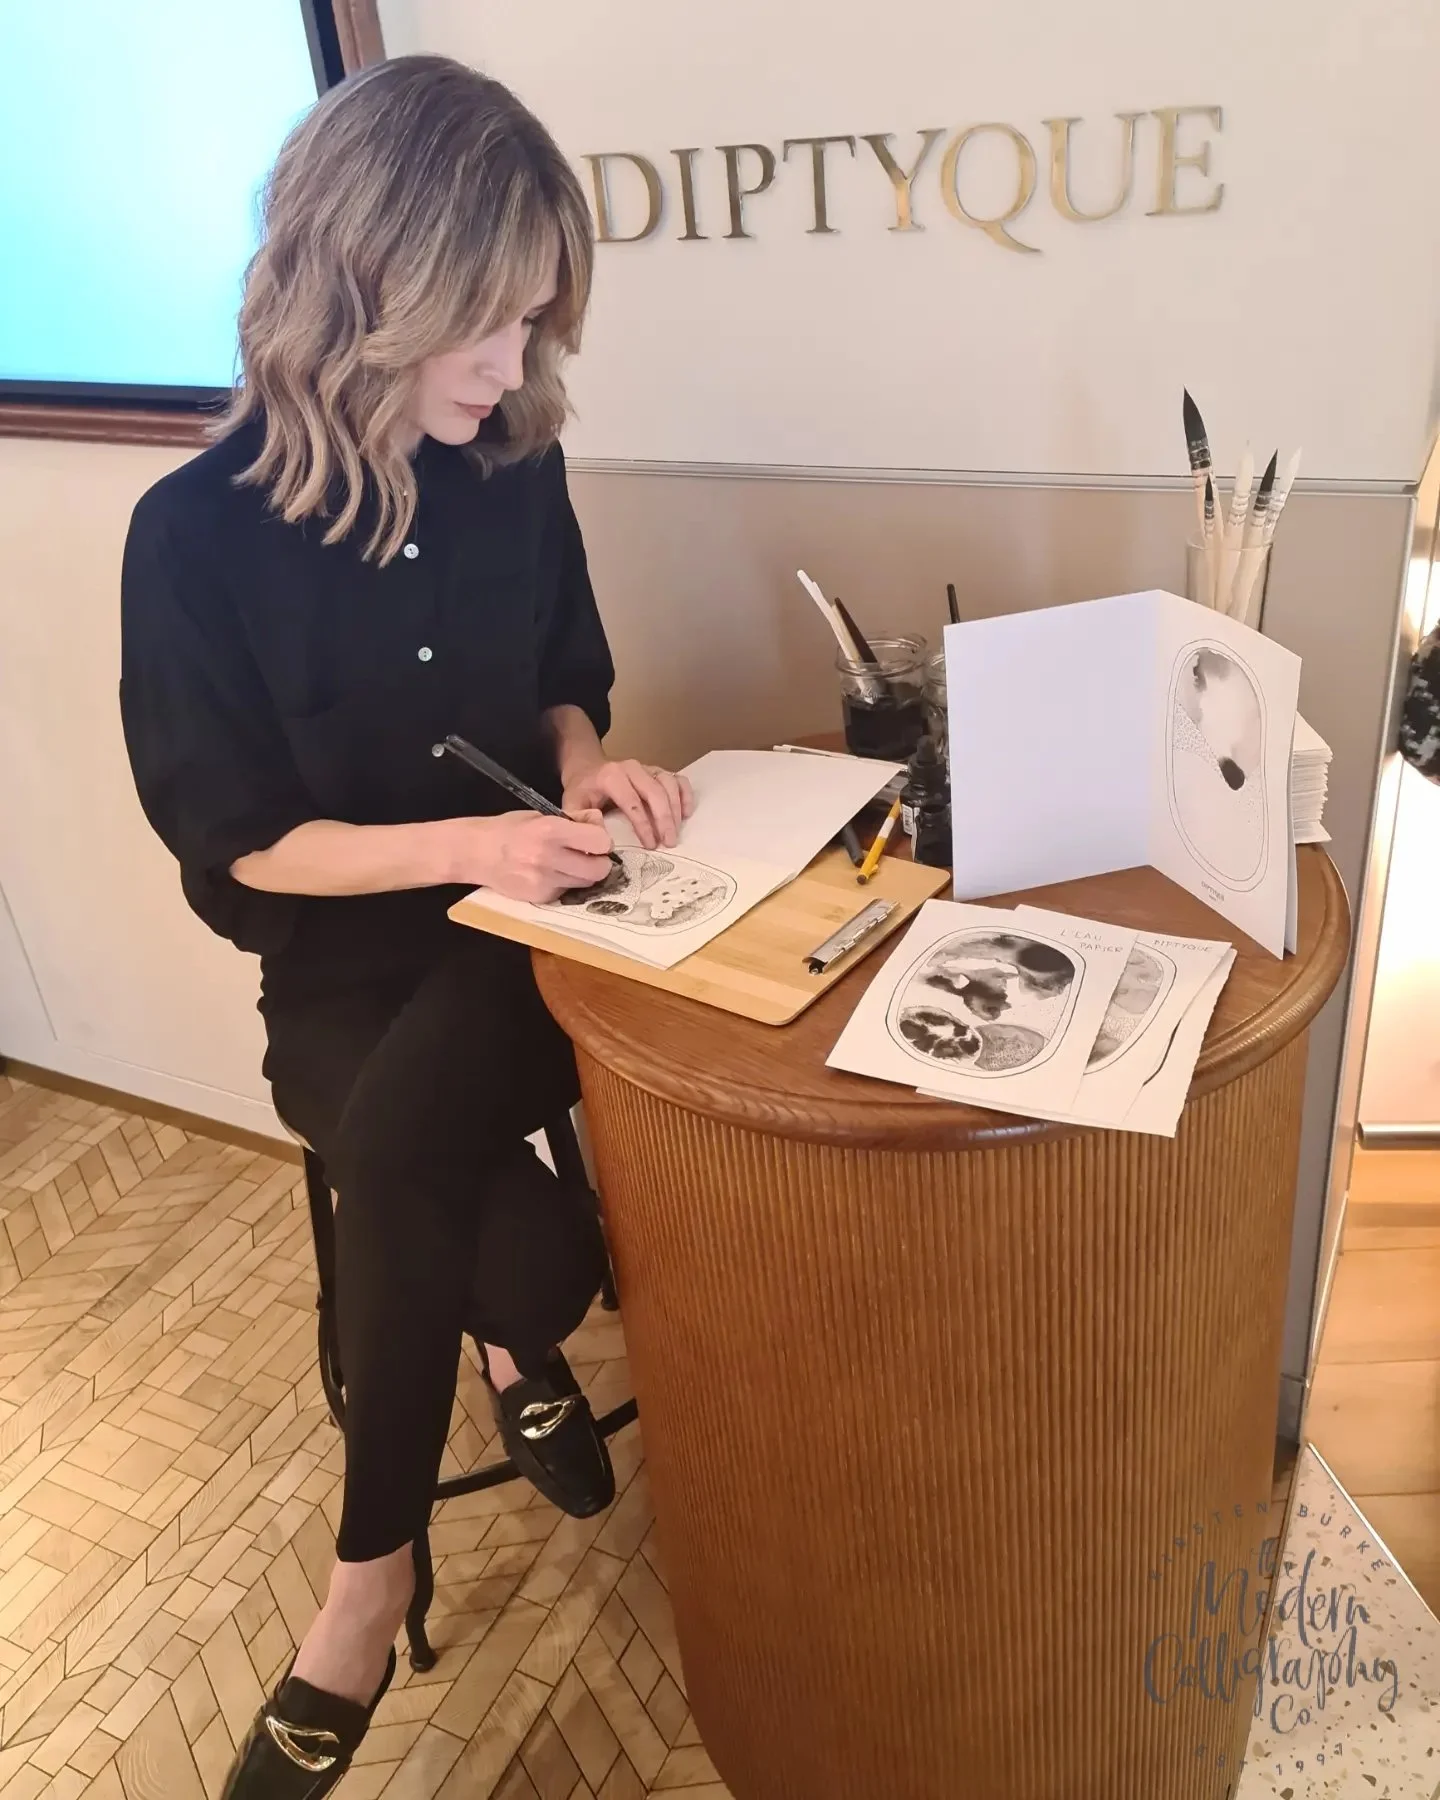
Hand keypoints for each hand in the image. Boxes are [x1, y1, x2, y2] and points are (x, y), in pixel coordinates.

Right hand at [444, 811, 615, 903]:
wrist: (474, 852)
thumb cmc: (509, 829)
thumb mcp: (540, 815)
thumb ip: (572, 820)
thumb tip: (598, 822)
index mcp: (550, 830)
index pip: (599, 842)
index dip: (602, 842)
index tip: (595, 840)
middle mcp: (548, 857)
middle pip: (599, 870)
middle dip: (599, 863)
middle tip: (589, 856)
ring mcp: (543, 881)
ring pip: (586, 884)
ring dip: (583, 874)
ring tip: (567, 864)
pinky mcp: (539, 897)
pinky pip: (567, 892)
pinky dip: (565, 884)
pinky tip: (549, 874)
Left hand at [562, 758, 694, 849]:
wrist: (588, 770)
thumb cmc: (582, 791)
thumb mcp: (573, 804)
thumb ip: (580, 819)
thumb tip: (600, 835)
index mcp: (611, 776)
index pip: (632, 801)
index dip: (643, 824)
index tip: (650, 845)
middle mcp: (632, 768)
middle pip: (655, 792)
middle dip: (664, 819)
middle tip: (669, 843)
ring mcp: (647, 767)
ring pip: (669, 784)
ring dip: (676, 810)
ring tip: (675, 833)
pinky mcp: (657, 771)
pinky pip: (678, 779)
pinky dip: (685, 795)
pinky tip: (686, 814)